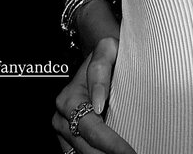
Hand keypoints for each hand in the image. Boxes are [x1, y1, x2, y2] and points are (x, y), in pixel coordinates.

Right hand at [52, 36, 136, 153]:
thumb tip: (97, 102)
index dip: (112, 145)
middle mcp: (63, 118)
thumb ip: (100, 70)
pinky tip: (114, 153)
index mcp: (69, 99)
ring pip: (84, 153)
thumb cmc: (108, 53)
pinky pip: (82, 153)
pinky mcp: (71, 139)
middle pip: (87, 148)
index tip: (129, 152)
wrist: (104, 56)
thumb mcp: (107, 49)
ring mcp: (65, 131)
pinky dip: (99, 153)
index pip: (92, 130)